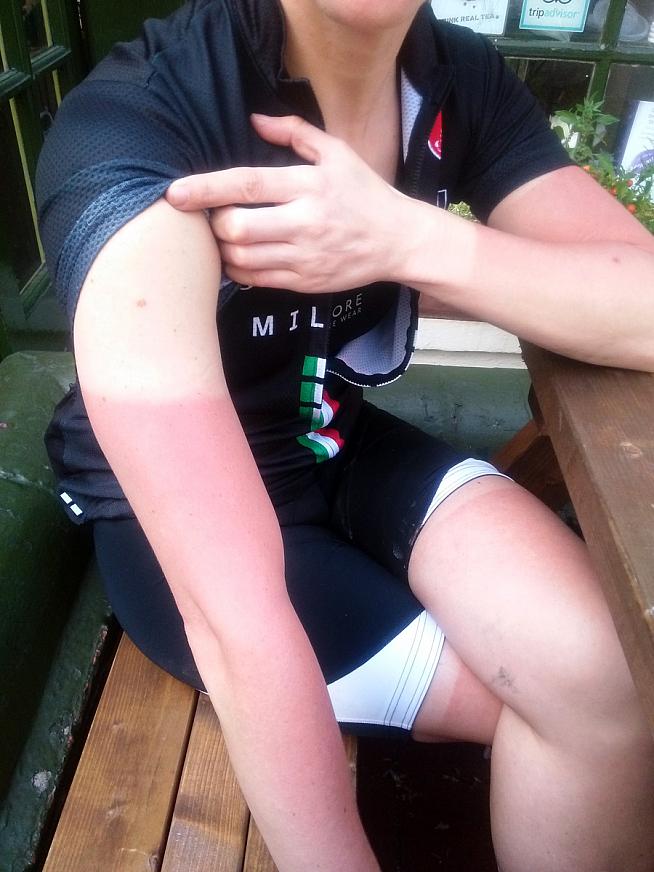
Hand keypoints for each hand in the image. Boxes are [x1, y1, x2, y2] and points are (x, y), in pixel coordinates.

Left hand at [166, 114, 408, 291]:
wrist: (397, 241)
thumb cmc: (364, 193)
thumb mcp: (337, 153)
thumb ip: (295, 134)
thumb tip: (254, 120)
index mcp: (308, 186)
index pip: (246, 185)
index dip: (205, 189)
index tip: (175, 193)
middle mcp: (305, 223)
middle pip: (236, 228)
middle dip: (214, 223)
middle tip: (216, 215)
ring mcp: (304, 257)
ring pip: (242, 258)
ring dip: (222, 248)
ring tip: (226, 235)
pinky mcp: (305, 283)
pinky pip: (256, 279)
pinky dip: (238, 269)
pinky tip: (241, 256)